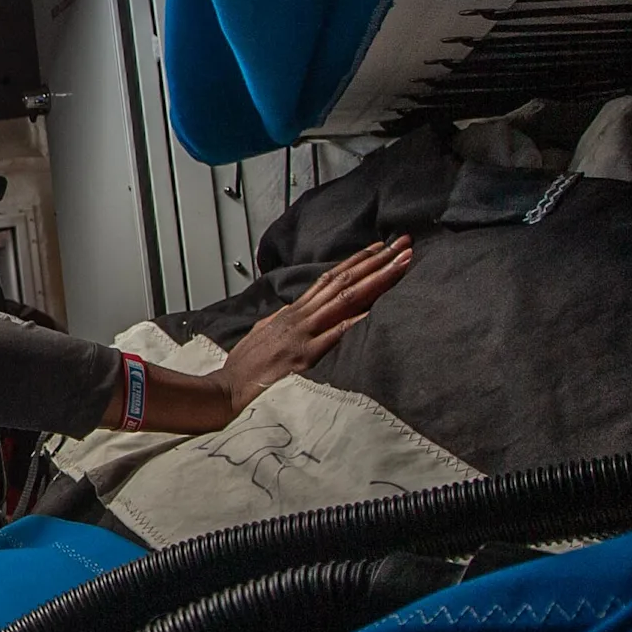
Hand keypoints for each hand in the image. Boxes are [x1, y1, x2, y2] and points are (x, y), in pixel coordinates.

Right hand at [210, 237, 415, 415]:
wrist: (227, 387)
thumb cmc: (246, 364)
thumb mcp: (266, 331)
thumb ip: (286, 319)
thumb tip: (299, 310)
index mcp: (294, 311)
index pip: (331, 277)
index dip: (357, 260)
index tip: (381, 246)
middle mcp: (301, 316)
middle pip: (345, 282)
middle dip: (377, 261)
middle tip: (404, 244)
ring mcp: (302, 335)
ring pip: (344, 300)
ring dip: (376, 281)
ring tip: (401, 264)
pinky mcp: (302, 357)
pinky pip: (331, 337)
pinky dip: (352, 323)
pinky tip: (373, 311)